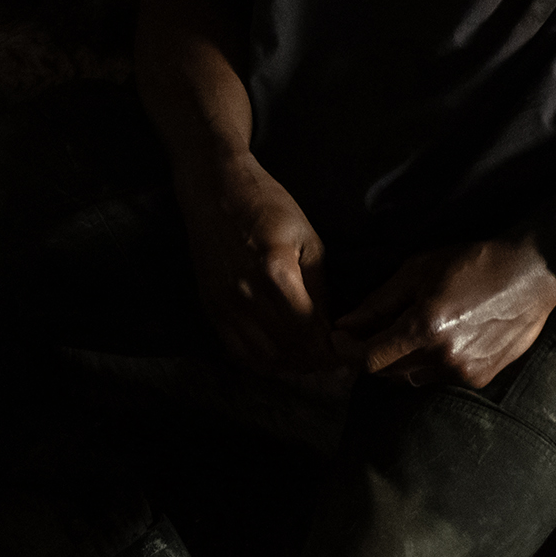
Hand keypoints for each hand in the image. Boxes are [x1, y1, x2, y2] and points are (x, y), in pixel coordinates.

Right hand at [174, 151, 335, 375]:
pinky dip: (260, 361)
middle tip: (333, 361)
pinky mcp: (210, 307)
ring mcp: (224, 304)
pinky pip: (236, 349)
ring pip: (261, 356)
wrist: (216, 191)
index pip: (308, 328)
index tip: (345, 351)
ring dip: (289, 365)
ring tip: (309, 361)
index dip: (329, 347)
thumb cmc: (269, 206)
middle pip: (286, 347)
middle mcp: (246, 294)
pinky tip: (279, 358)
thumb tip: (329, 323)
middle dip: (314, 360)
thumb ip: (318, 284)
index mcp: (276, 271)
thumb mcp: (307, 238)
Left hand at [332, 239, 555, 391]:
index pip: (369, 358)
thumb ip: (379, 301)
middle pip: (388, 372)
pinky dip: (433, 364)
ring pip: (414, 378)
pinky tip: (446, 339)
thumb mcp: (420, 269)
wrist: (532, 272)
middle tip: (373, 333)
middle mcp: (441, 357)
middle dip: (374, 354)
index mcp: (423, 328)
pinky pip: (441, 379)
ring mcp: (463, 372)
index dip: (349, 350)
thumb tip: (345, 323)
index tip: (341, 338)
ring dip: (404, 361)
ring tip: (414, 334)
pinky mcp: (481, 378)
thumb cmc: (474, 262)